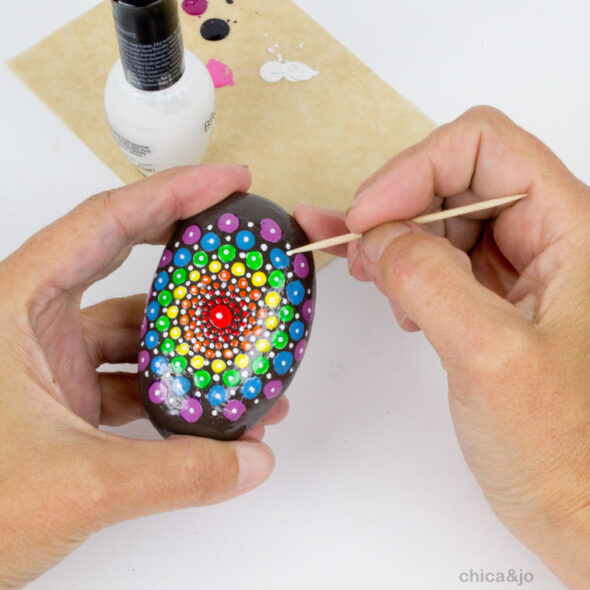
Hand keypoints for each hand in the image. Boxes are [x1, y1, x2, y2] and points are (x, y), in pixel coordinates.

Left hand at [0, 165, 287, 587]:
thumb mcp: (75, 483)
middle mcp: (34, 326)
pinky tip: (211, 413)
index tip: (229, 183)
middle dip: (191, 260)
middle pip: (127, 268)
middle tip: (244, 252)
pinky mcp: (66, 403)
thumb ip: (176, 472)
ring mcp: (52, 366)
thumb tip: (252, 462)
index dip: (173, 194)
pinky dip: (174, 394)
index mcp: (15, 306)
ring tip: (246, 360)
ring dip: (191, 349)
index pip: (105, 225)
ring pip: (137, 337)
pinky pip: (132, 382)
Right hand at [295, 107, 589, 587]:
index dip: (416, 170)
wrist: (583, 515)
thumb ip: (430, 283)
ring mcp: (516, 271)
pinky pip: (436, 258)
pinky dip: (399, 263)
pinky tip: (384, 288)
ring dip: (391, 233)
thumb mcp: (491, 358)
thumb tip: (378, 236)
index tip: (366, 216)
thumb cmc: (570, 454)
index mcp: (570, 232)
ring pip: (440, 217)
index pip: (484, 147)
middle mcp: (546, 240)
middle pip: (455, 177)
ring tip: (362, 268)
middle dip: (395, 203)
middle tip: (352, 244)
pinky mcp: (489, 301)